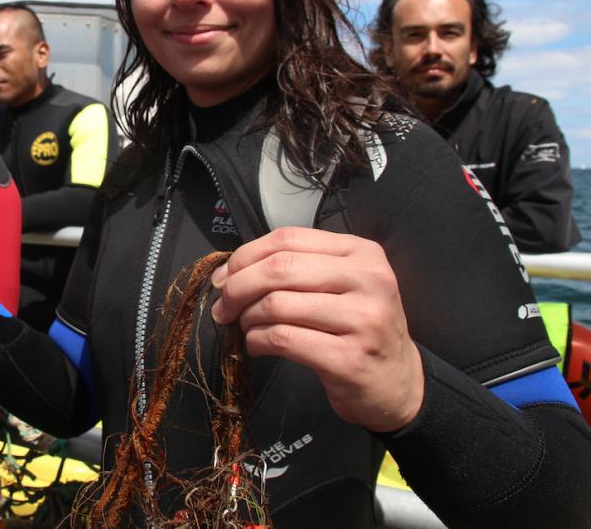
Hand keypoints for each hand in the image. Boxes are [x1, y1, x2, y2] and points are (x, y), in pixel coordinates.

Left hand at [210, 227, 423, 432]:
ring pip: (277, 305)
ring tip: (245, 328)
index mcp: (361, 253)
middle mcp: (368, 279)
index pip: (288, 239)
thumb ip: (299, 268)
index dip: (246, 255)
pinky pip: (284, 339)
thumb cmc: (360, 329)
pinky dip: (258, 341)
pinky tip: (257, 345)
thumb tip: (232, 270)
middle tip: (224, 306)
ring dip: (248, 318)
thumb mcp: (342, 285)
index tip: (225, 276)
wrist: (398, 384)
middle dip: (238, 287)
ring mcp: (363, 319)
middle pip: (279, 269)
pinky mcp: (349, 358)